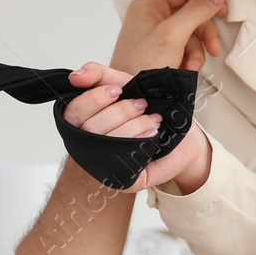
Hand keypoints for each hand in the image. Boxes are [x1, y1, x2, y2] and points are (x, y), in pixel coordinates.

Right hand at [64, 64, 213, 195]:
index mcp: (83, 123)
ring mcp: (103, 165)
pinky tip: (153, 133)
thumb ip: (99, 75)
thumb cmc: (150, 110)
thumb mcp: (124, 84)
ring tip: (154, 118)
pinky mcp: (122, 179)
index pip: (72, 113)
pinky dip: (141, 139)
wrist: (184, 136)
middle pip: (89, 127)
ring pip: (107, 140)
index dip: (93, 99)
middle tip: (142, 104)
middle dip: (120, 111)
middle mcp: (89, 146)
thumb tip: (75, 76)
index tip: (117, 90)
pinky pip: (123, 161)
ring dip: (134, 123)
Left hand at [113, 0, 225, 73]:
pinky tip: (186, 70)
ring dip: (197, 51)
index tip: (222, 9)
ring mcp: (156, 36)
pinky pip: (185, 49)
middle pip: (190, 13)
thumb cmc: (141, 67)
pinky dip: (190, 60)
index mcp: (148, 6)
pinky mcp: (162, 53)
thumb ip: (196, 11)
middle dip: (204, 33)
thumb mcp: (173, 35)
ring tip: (192, 66)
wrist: (133, 97)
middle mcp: (151, 18)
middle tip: (213, 46)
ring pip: (190, 34)